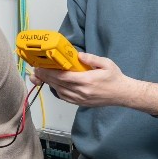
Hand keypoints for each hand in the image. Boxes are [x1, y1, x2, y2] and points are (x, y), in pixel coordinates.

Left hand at [33, 52, 157, 114]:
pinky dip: (57, 91)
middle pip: (58, 84)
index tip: (40, 67)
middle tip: (35, 71)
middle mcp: (82, 92)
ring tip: (40, 77)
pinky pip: (65, 97)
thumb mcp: (106, 63)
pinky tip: (52, 85)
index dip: (49, 72)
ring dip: (49, 84)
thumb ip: (91, 58)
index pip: (63, 77)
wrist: (123, 94)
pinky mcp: (81, 103)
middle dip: (45, 78)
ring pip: (60, 92)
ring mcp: (81, 99)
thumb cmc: (115, 78)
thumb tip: (78, 55)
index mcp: (87, 81)